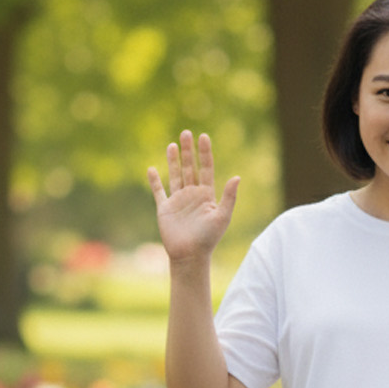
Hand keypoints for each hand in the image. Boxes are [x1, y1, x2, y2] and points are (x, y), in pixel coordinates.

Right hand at [147, 131, 238, 265]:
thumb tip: (237, 177)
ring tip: (172, 144)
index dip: (205, 153)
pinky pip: (159, 191)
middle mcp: (192, 194)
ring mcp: (178, 200)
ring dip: (174, 160)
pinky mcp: (164, 208)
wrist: (190, 255)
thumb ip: (229, 197)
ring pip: (175, 175)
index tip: (204, 137)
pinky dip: (154, 181)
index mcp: (207, 195)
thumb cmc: (208, 238)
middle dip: (188, 150)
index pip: (206, 168)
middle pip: (190, 167)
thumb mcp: (222, 217)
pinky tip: (151, 168)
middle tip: (186, 132)